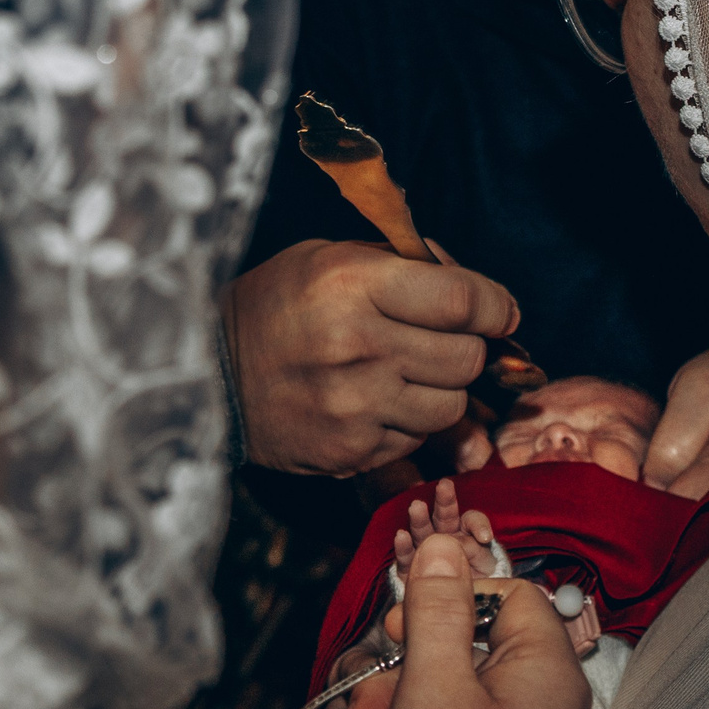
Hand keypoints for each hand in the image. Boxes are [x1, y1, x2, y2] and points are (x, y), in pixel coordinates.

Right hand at [223, 240, 517, 475]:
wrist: (208, 373)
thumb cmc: (276, 305)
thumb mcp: (330, 257)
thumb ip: (405, 268)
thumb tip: (482, 300)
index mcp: (352, 282)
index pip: (462, 299)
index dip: (495, 305)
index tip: (500, 311)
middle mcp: (357, 344)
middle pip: (467, 356)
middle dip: (465, 346)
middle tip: (440, 339)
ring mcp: (355, 404)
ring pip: (451, 404)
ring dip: (440, 388)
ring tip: (402, 371)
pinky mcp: (350, 451)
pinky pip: (415, 439)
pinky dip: (406, 421)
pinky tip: (372, 402)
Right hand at [335, 526, 590, 708]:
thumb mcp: (434, 689)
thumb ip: (438, 612)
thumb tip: (442, 544)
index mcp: (548, 671)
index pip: (509, 593)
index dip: (451, 598)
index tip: (404, 623)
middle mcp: (546, 698)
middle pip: (475, 644)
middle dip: (412, 664)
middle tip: (374, 698)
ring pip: (456, 688)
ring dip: (403, 702)